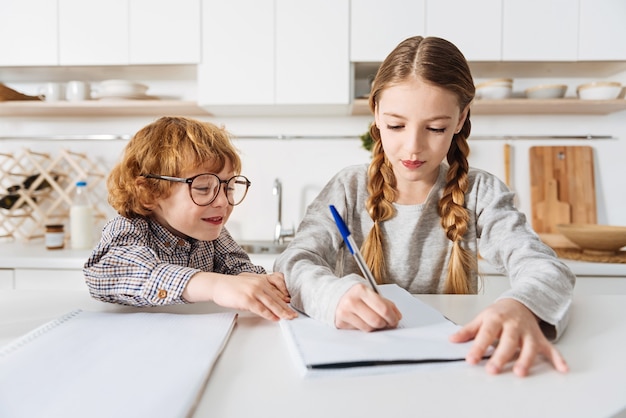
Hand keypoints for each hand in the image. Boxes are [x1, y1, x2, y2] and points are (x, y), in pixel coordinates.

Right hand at [184, 272, 296, 320]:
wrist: (218, 285)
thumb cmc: (232, 286)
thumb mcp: (250, 284)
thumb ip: (261, 291)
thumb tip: (271, 303)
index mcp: (261, 280)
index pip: (277, 292)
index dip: (286, 301)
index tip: (292, 307)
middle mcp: (259, 284)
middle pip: (277, 298)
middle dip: (286, 308)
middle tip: (294, 315)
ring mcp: (254, 291)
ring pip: (271, 304)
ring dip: (281, 312)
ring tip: (288, 318)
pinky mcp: (247, 299)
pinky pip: (261, 309)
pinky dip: (269, 314)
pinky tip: (275, 318)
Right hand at [334, 283, 401, 330]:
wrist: (334, 295)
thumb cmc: (355, 294)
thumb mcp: (370, 292)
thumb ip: (384, 302)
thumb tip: (396, 316)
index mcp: (361, 290)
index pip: (383, 308)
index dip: (393, 317)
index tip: (395, 319)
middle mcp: (352, 301)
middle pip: (377, 321)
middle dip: (386, 324)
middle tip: (388, 323)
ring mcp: (345, 312)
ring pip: (369, 328)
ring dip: (375, 327)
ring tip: (375, 320)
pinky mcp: (341, 322)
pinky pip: (360, 330)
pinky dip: (365, 327)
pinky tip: (363, 320)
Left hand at [449, 298, 567, 376]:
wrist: (521, 302)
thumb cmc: (499, 313)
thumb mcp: (482, 318)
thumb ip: (468, 330)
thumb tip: (452, 339)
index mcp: (496, 319)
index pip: (486, 334)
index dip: (478, 347)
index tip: (470, 359)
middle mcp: (513, 325)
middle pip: (507, 342)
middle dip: (500, 356)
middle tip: (492, 370)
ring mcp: (528, 332)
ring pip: (528, 346)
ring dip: (525, 360)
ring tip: (521, 373)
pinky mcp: (540, 338)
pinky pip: (551, 348)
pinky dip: (558, 358)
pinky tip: (562, 368)